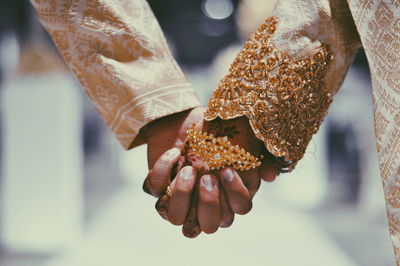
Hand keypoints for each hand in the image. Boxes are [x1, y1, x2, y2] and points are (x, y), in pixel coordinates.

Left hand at [143, 107, 278, 236]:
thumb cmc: (218, 131)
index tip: (227, 169)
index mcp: (228, 195)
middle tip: (207, 176)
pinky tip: (174, 152)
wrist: (186, 118)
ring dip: (182, 195)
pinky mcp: (159, 186)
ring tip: (187, 168)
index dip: (234, 195)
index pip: (238, 210)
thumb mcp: (244, 139)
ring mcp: (180, 197)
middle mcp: (204, 203)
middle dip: (208, 203)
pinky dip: (162, 171)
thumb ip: (262, 157)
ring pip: (176, 218)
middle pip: (209, 226)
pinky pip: (154, 191)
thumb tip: (269, 176)